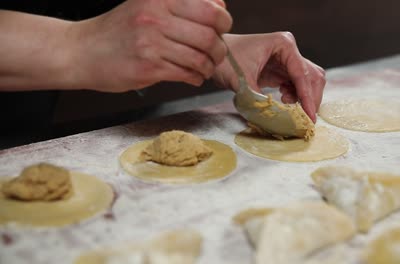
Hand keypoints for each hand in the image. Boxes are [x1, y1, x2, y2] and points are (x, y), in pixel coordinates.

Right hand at [68, 0, 231, 91]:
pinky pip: (186, 74)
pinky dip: (196, 78)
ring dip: (209, 66)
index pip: (210, 9)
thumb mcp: (146, 5)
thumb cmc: (117, 30)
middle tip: (216, 53)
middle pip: (209, 35)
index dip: (224, 22)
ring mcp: (151, 43)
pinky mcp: (148, 68)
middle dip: (219, 49)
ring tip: (204, 67)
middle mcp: (156, 18)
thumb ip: (180, 5)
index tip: (221, 29)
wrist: (82, 52)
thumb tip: (219, 8)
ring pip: (200, 57)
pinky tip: (193, 76)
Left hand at [212, 32, 324, 121]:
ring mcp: (286, 59)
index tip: (309, 117)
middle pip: (312, 76)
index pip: (302, 74)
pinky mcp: (281, 69)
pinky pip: (297, 85)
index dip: (307, 97)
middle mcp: (289, 50)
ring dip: (304, 98)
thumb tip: (273, 119)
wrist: (213, 56)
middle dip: (311, 99)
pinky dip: (296, 96)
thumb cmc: (225, 61)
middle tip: (305, 119)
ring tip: (289, 106)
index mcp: (283, 44)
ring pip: (307, 81)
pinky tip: (284, 100)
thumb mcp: (241, 81)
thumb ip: (258, 99)